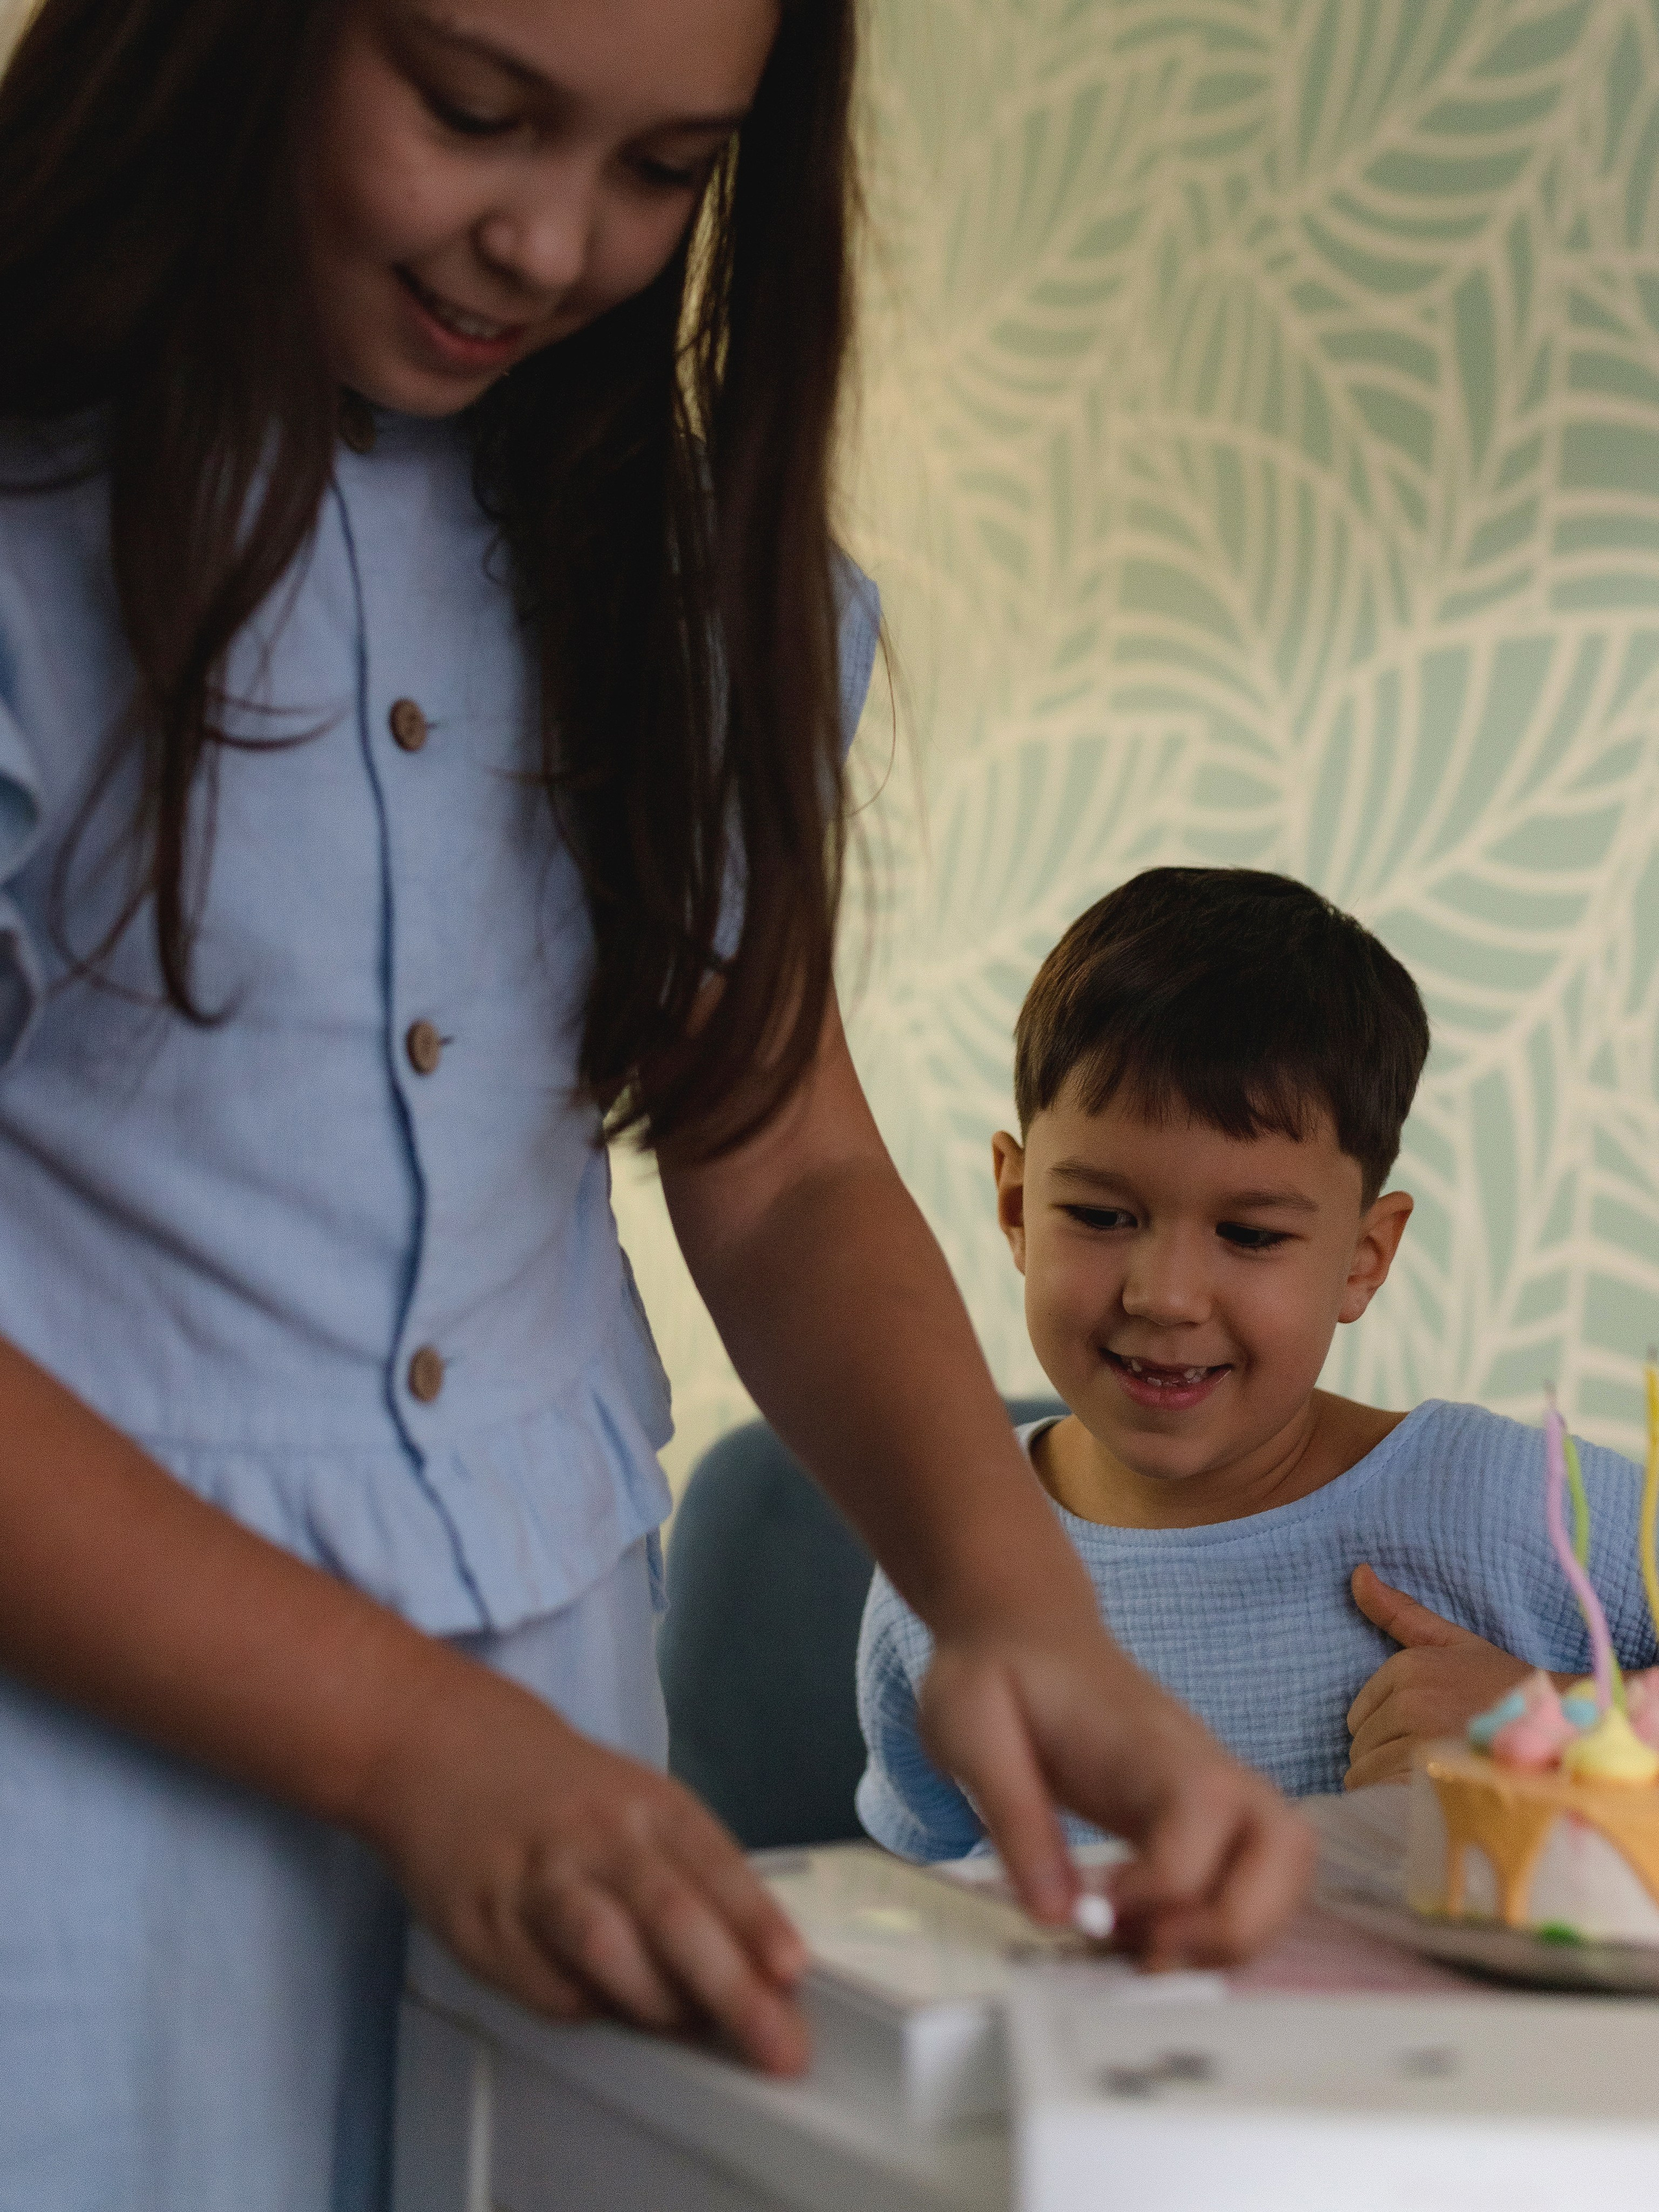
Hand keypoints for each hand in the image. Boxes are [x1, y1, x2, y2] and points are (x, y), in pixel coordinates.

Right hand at [358, 1647, 810, 2073]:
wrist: (447, 1749)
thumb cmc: (567, 1795)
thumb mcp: (639, 1808)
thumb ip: (694, 1879)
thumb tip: (759, 1972)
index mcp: (649, 1804)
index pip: (716, 1865)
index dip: (757, 1922)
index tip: (794, 1972)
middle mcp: (597, 1836)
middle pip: (671, 1915)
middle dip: (730, 1987)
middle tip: (777, 2046)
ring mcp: (537, 1878)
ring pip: (605, 1948)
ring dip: (658, 2003)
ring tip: (689, 2031)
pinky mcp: (483, 1923)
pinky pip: (544, 1985)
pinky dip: (586, 2009)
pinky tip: (604, 2010)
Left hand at [918, 1622, 1313, 1969]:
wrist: (1022, 1628)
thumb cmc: (996, 1673)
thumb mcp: (969, 1730)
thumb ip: (1014, 1817)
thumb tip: (1058, 1917)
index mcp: (1144, 1740)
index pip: (1201, 1815)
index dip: (1162, 1888)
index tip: (1094, 1915)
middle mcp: (1201, 1763)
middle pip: (1287, 1846)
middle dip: (1233, 1928)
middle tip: (1144, 1952)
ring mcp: (1214, 1786)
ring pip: (1290, 1866)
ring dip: (1239, 1934)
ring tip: (1151, 1951)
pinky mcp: (1206, 1813)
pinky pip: (1258, 1875)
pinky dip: (1225, 1924)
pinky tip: (1151, 1933)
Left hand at [1345, 1563, 1531, 1787]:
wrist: (1563, 1734)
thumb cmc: (1507, 1690)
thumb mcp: (1456, 1643)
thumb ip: (1402, 1613)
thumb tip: (1358, 1572)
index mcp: (1409, 1667)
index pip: (1359, 1715)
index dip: (1385, 1730)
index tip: (1420, 1734)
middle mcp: (1409, 1701)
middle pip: (1361, 1745)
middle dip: (1385, 1756)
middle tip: (1431, 1757)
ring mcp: (1420, 1741)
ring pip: (1367, 1772)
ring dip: (1390, 1782)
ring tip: (1434, 1778)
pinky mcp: (1431, 1780)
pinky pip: (1381, 1794)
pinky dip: (1396, 1801)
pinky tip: (1428, 1797)